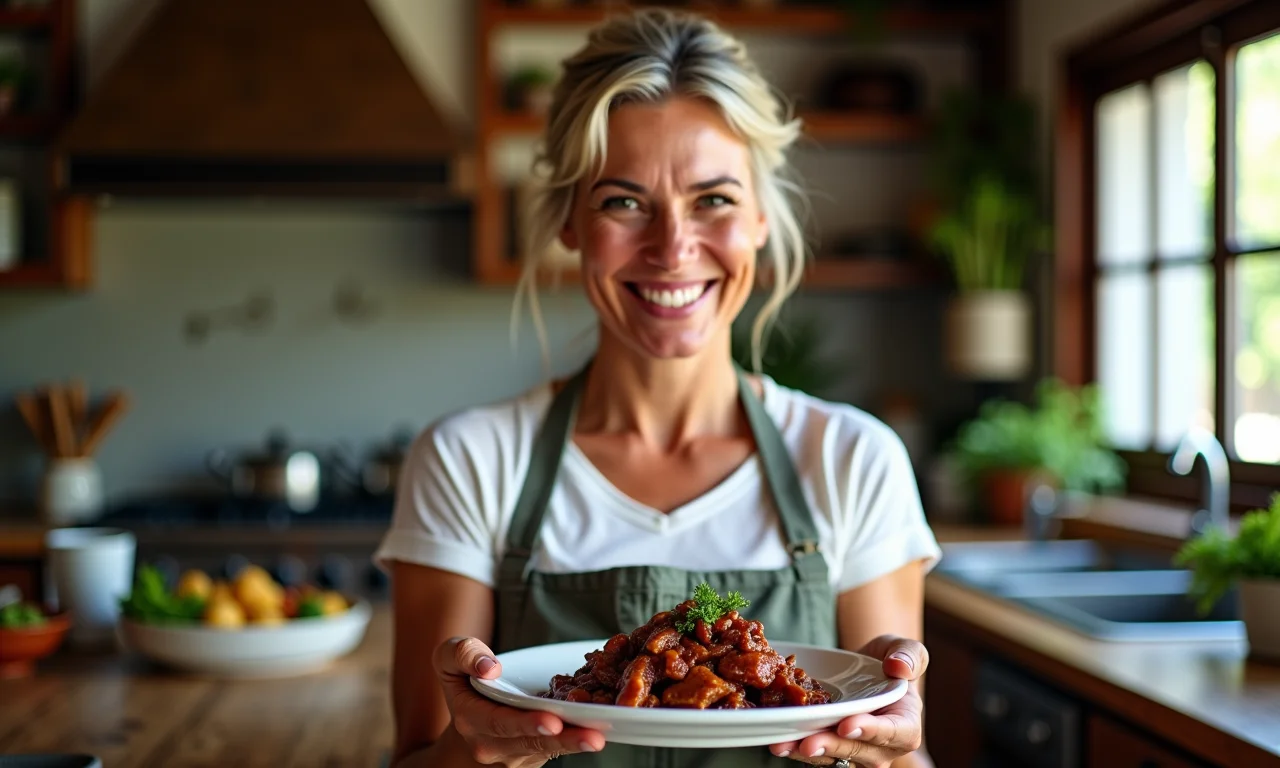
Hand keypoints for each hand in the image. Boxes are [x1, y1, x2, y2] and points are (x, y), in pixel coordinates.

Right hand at [433, 636, 606, 766]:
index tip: (551, 719)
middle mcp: (493, 744)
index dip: (527, 722)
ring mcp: (515, 754)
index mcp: (471, 719)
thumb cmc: (462, 681)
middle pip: (531, 741)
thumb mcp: (449, 659)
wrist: (465, 722)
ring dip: (575, 743)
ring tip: (599, 738)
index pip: (500, 723)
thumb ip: (463, 654)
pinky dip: (577, 739)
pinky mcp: (535, 754)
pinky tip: (600, 731)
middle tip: (592, 737)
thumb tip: (489, 667)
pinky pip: (556, 747)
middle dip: (563, 739)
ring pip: (548, 748)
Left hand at [769, 635, 928, 767]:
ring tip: (783, 745)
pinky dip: (796, 748)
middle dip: (832, 746)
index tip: (847, 725)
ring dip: (807, 753)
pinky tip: (778, 742)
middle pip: (859, 751)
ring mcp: (856, 752)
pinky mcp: (832, 750)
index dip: (872, 731)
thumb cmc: (888, 660)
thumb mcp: (902, 648)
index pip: (894, 732)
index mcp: (906, 724)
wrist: (865, 670)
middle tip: (809, 742)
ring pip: (834, 758)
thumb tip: (899, 667)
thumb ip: (909, 656)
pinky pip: (816, 754)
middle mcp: (883, 746)